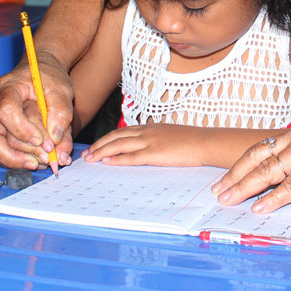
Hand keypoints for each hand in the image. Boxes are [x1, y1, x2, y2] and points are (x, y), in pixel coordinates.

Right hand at [0, 53, 74, 169]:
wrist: (40, 71)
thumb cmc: (49, 78)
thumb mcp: (62, 90)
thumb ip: (61, 113)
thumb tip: (55, 142)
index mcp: (8, 87)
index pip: (7, 112)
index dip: (23, 130)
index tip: (42, 141)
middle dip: (19, 153)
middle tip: (46, 159)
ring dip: (16, 160)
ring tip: (41, 162)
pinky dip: (13, 159)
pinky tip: (33, 160)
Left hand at [81, 123, 204, 166]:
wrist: (204, 142)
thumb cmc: (191, 141)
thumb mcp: (169, 135)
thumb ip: (155, 139)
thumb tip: (146, 147)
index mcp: (149, 127)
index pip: (121, 131)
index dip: (106, 139)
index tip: (95, 146)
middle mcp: (146, 132)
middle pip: (115, 137)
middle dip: (98, 146)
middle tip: (86, 154)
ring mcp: (150, 142)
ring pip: (119, 145)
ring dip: (102, 152)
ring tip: (90, 159)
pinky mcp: (155, 153)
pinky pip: (131, 157)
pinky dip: (117, 159)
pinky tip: (107, 162)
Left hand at [211, 114, 290, 212]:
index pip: (264, 147)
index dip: (244, 162)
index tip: (229, 174)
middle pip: (258, 157)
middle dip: (235, 174)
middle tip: (219, 189)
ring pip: (268, 171)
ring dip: (245, 187)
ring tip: (230, 199)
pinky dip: (273, 198)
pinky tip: (260, 207)